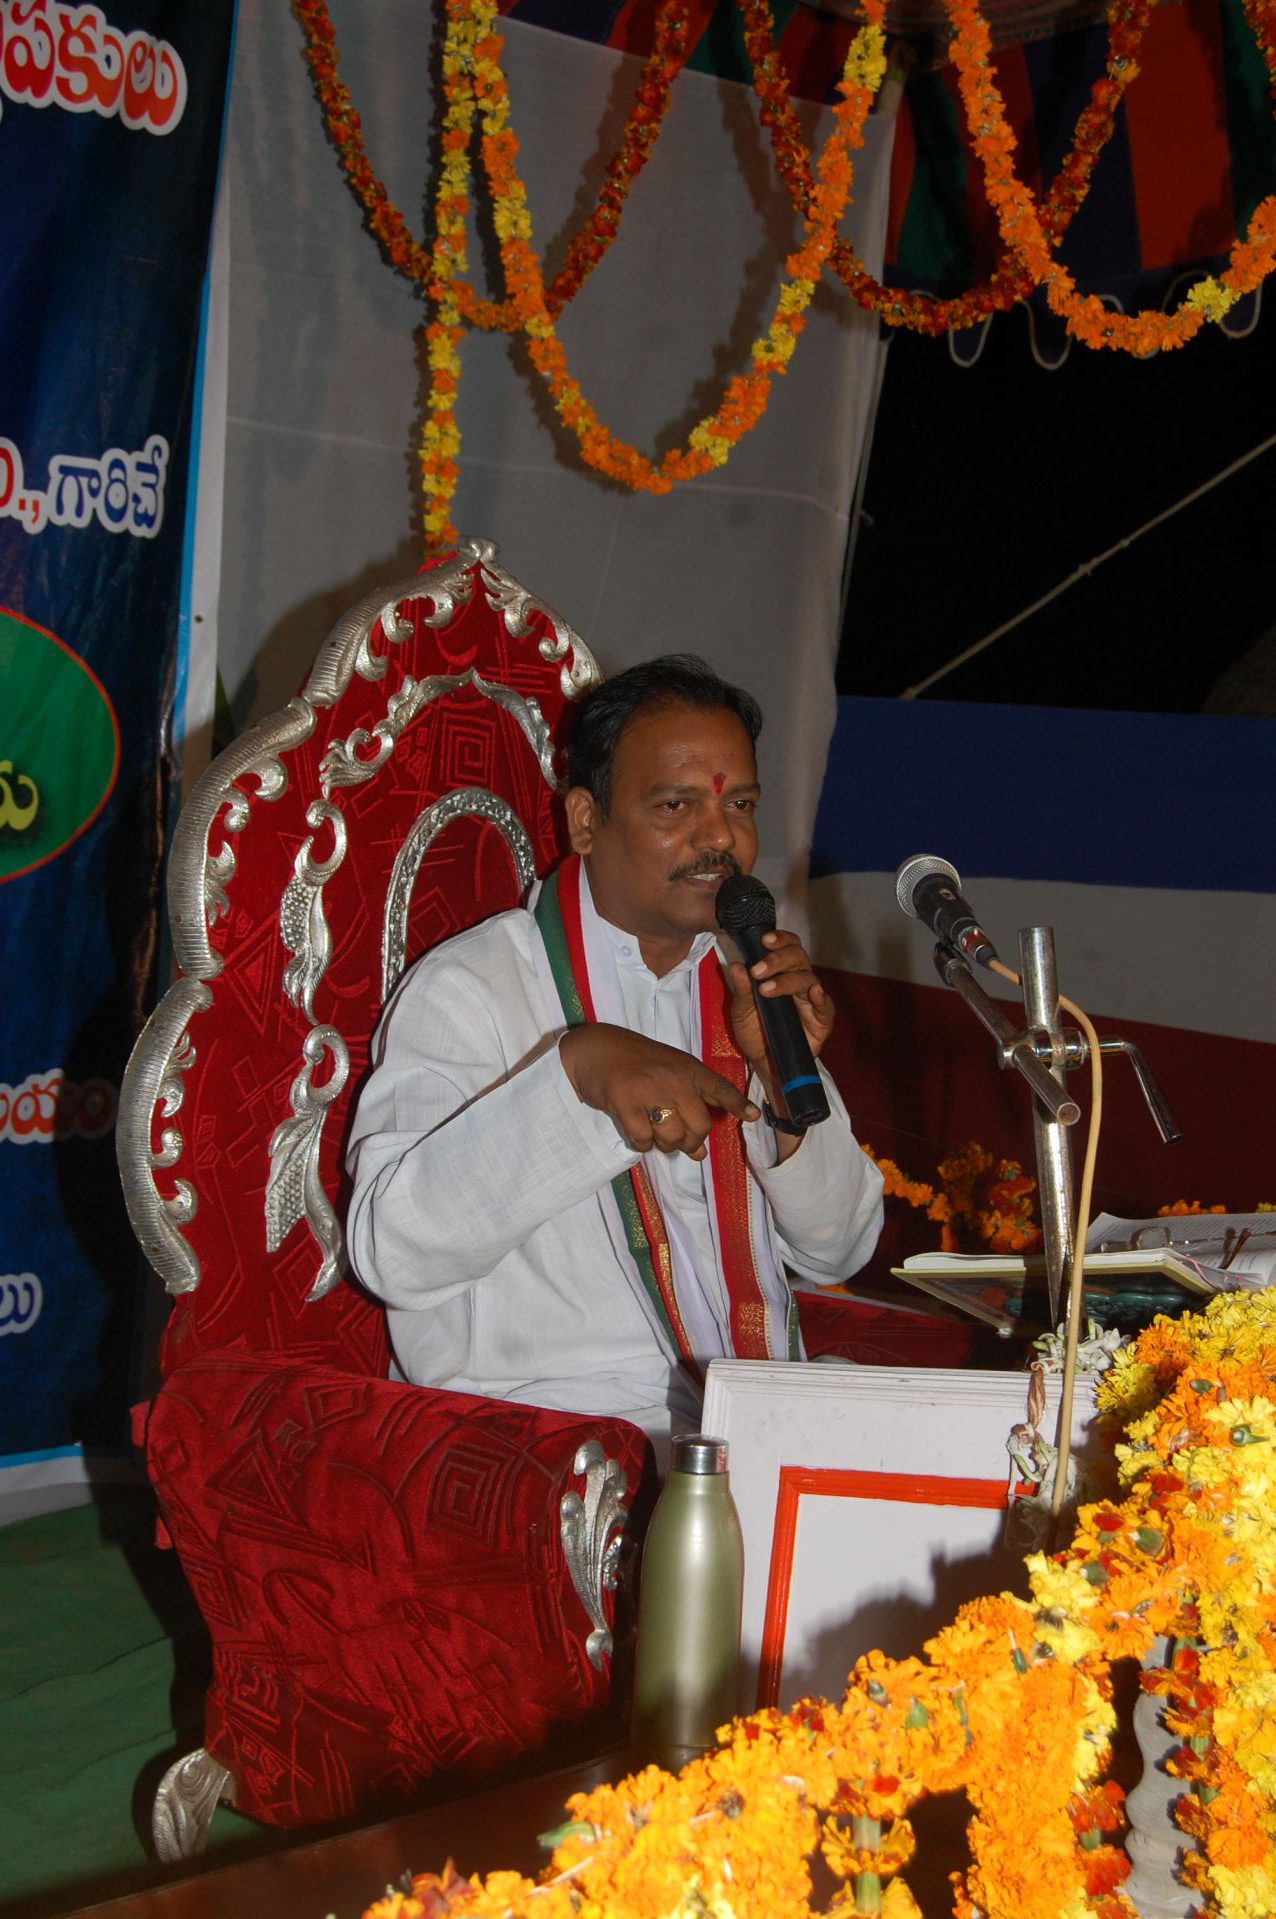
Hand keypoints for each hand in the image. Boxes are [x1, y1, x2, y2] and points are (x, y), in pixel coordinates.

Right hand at [560, 1023, 758, 1159]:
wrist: (595, 1049)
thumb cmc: (636, 1063)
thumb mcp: (670, 1070)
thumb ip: (688, 1105)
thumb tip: (700, 1155)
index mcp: (688, 1068)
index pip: (720, 1087)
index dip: (737, 1104)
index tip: (754, 1116)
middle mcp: (673, 1078)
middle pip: (699, 1127)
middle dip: (691, 1142)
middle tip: (679, 1141)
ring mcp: (648, 1090)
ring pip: (672, 1137)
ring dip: (665, 1145)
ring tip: (656, 1135)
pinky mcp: (624, 1102)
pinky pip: (643, 1140)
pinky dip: (642, 1145)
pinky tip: (637, 1133)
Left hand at [725, 928, 834, 1088]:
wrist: (765, 1063)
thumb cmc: (755, 1033)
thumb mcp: (741, 1011)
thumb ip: (741, 989)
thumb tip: (736, 965)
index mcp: (781, 974)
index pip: (786, 948)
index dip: (779, 939)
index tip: (764, 940)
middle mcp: (798, 982)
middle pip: (798, 957)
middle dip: (778, 959)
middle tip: (758, 970)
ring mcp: (811, 1000)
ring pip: (808, 978)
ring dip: (788, 980)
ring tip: (767, 989)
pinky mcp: (821, 1020)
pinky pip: (826, 1006)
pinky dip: (821, 998)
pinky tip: (814, 993)